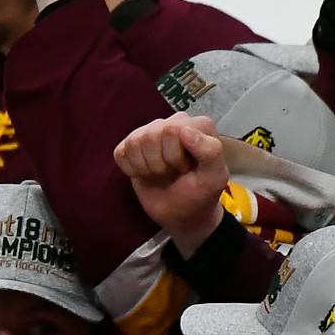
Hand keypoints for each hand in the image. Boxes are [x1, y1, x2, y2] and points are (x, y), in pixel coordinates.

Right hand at [115, 113, 229, 257]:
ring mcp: (150, 132)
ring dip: (145, 167)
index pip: (171, 130)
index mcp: (197, 125)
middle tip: (171, 173)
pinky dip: (130, 169)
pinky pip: (120, 152)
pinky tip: (144, 173)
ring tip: (159, 173)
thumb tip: (184, 130)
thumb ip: (209, 151)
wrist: (180, 211)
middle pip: (150, 135)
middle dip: (158, 162)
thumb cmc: (200, 193)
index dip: (173, 156)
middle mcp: (173, 122)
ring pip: (134, 142)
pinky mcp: (131, 145)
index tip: (185, 169)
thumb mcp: (214, 177)